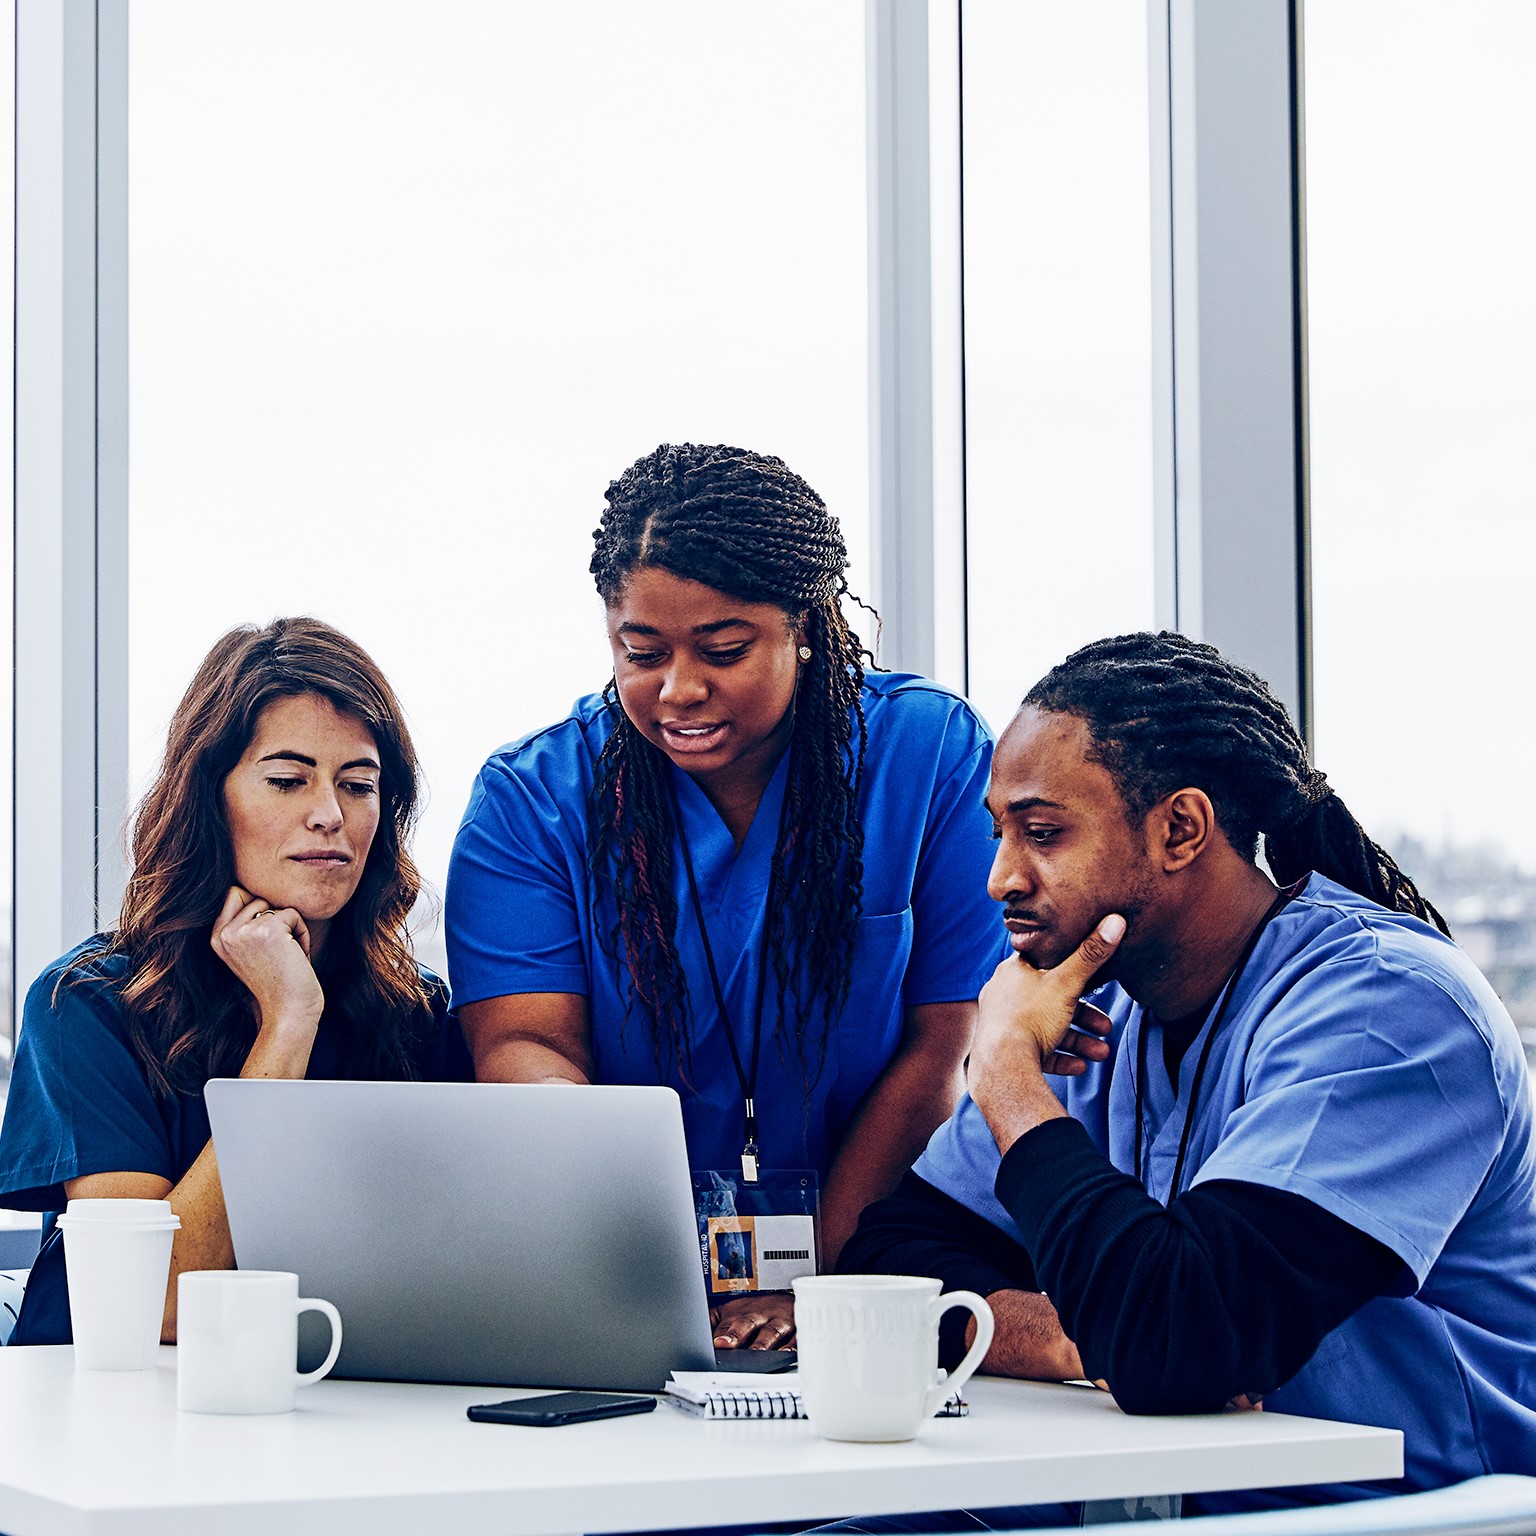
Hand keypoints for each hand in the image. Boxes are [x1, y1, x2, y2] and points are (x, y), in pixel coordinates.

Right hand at [210, 886, 323, 1036]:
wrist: (288, 1011)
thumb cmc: (278, 980)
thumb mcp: (250, 949)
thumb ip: (245, 922)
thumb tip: (249, 887)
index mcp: (216, 937)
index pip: (235, 892)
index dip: (259, 907)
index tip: (267, 941)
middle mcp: (224, 933)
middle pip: (257, 894)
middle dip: (276, 919)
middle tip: (278, 952)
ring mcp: (243, 931)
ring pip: (277, 905)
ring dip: (291, 929)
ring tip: (286, 956)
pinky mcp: (267, 930)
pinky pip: (294, 914)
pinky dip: (303, 934)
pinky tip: (296, 958)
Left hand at [710, 1292, 795, 1349]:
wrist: (787, 1296)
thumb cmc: (756, 1309)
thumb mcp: (730, 1311)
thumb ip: (712, 1324)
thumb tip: (691, 1336)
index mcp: (741, 1313)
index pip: (728, 1324)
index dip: (723, 1333)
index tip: (717, 1342)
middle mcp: (760, 1316)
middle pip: (747, 1323)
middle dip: (738, 1334)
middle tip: (728, 1344)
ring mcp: (779, 1323)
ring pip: (771, 1332)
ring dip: (763, 1343)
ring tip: (756, 1353)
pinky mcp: (797, 1331)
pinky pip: (796, 1338)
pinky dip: (792, 1346)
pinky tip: (786, 1353)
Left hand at [969, 915, 1123, 1152]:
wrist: (1002, 1066)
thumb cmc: (1031, 1018)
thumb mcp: (1068, 983)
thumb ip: (1091, 955)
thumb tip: (1115, 920)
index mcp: (1013, 972)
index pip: (1045, 963)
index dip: (1072, 970)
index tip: (1094, 981)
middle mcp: (1004, 995)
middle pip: (1052, 1001)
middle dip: (1085, 1017)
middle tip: (1107, 1027)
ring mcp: (1002, 1025)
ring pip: (1047, 1029)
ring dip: (1078, 1041)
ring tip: (1101, 1053)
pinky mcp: (1004, 1052)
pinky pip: (1036, 1052)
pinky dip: (1060, 1057)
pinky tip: (1080, 1067)